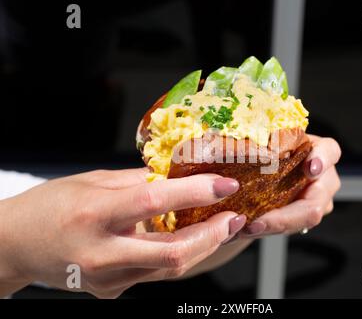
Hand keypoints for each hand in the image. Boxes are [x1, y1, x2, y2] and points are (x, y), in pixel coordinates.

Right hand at [0, 169, 244, 297]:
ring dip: (202, 247)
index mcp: (93, 214)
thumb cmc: (51, 206)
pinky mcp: (110, 291)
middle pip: (173, 252)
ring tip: (220, 227)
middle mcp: (101, 252)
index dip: (196, 193)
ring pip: (170, 268)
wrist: (17, 245)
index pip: (155, 201)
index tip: (225, 184)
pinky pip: (154, 273)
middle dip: (212, 235)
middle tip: (233, 217)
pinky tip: (188, 240)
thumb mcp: (92, 181)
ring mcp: (106, 278)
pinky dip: (177, 256)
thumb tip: (175, 177)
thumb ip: (136, 181)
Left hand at [239, 135, 340, 237]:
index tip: (310, 169)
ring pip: (304, 219)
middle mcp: (322, 177)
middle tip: (259, 221)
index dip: (322, 160)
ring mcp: (317, 200)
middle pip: (318, 200)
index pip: (330, 152)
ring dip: (274, 226)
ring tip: (247, 227)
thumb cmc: (263, 148)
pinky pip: (289, 228)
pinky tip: (246, 228)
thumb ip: (255, 142)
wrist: (259, 170)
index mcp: (317, 151)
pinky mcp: (302, 218)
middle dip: (288, 214)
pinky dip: (267, 229)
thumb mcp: (260, 140)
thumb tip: (226, 142)